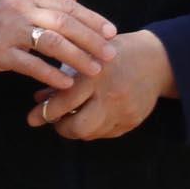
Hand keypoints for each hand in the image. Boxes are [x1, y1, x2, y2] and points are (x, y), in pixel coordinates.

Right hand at [0, 0, 117, 90]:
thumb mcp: (12, 3)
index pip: (66, 5)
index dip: (92, 19)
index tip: (111, 32)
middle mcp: (18, 10)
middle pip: (64, 23)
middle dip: (92, 40)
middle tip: (110, 54)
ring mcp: (8, 32)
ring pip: (53, 43)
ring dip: (78, 58)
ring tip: (94, 70)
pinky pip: (32, 65)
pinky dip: (52, 74)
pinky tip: (66, 83)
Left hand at [33, 27, 174, 137]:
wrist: (156, 60)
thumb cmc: (112, 54)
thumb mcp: (86, 56)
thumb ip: (62, 76)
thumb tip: (38, 99)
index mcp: (96, 75)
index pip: (65, 102)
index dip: (45, 112)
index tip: (33, 117)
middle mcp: (112, 96)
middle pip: (78, 128)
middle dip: (61, 128)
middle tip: (54, 120)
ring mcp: (125, 111)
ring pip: (91, 134)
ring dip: (76, 129)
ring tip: (70, 116)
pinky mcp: (134, 120)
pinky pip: (106, 134)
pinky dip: (94, 128)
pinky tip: (90, 115)